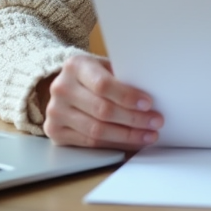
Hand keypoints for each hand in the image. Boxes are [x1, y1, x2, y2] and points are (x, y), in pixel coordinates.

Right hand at [38, 54, 162, 149]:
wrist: (67, 85)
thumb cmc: (94, 75)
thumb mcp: (105, 67)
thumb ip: (122, 77)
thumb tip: (152, 97)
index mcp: (75, 66)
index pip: (103, 85)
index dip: (127, 97)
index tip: (148, 103)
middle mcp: (61, 88)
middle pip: (102, 110)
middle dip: (134, 119)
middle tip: (155, 122)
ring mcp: (55, 111)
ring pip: (97, 131)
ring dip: (127, 135)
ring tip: (148, 135)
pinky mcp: (55, 131)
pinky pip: (90, 143)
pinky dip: (115, 144)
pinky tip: (131, 141)